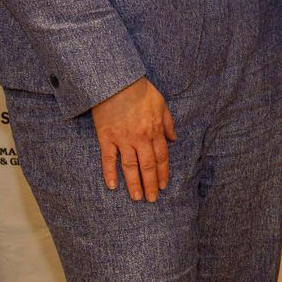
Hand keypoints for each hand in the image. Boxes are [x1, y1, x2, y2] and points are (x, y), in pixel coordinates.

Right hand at [90, 77, 176, 201]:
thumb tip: (174, 138)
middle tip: (151, 199)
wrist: (117, 82)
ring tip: (136, 198)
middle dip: (150, 184)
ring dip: (134, 184)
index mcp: (155, 130)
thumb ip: (168, 123)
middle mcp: (141, 138)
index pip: (161, 157)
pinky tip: (112, 186)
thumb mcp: (162, 104)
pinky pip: (108, 159)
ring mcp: (123, 139)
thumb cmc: (140, 90)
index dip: (162, 173)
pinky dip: (109, 173)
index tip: (163, 186)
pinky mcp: (106, 137)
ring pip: (130, 167)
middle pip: (148, 166)